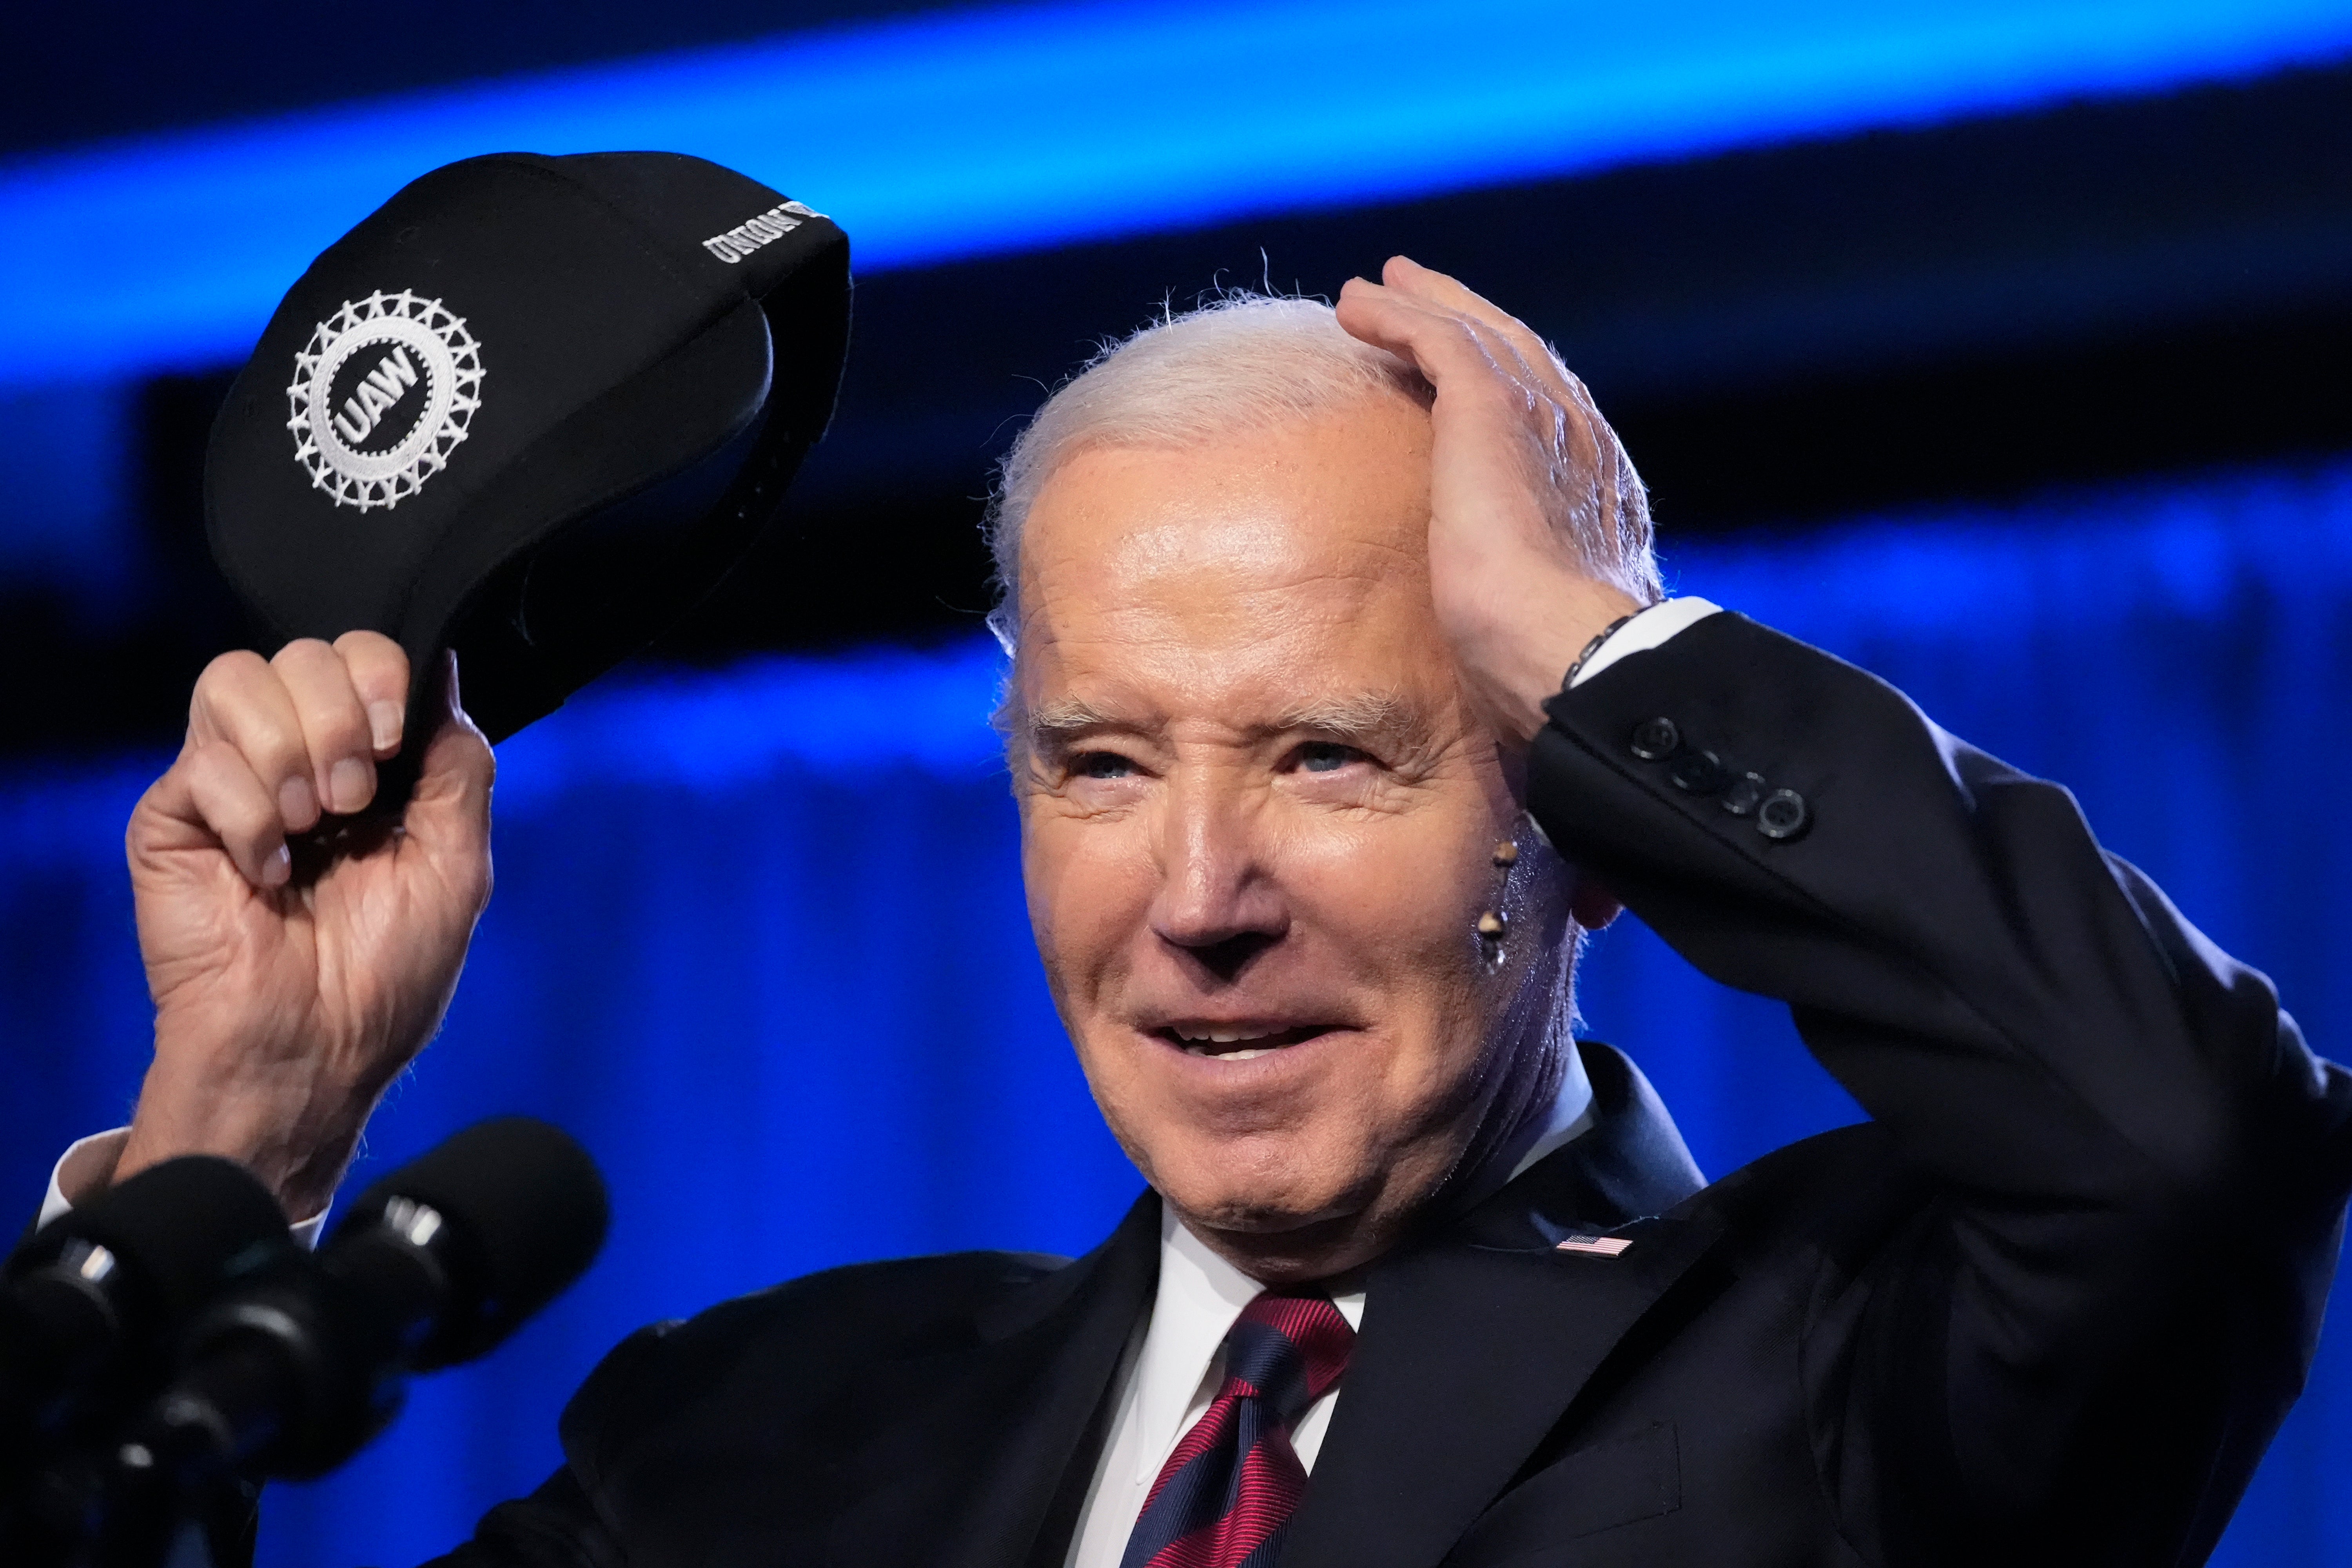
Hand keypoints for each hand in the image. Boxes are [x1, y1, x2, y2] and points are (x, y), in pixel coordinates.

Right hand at [115, 635, 494, 1217]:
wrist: (314, 1046)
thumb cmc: (386, 972)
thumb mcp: (458, 864)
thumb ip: (458, 766)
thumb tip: (448, 673)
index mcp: (366, 764)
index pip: (362, 656)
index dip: (379, 675)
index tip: (394, 742)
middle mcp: (296, 758)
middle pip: (303, 652)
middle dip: (339, 718)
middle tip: (352, 801)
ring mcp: (230, 782)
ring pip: (238, 680)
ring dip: (291, 755)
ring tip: (310, 830)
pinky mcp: (175, 816)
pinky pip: (204, 762)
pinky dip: (250, 817)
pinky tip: (267, 872)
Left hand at [1335, 257, 1655, 745]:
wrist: (1572, 654)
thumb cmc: (1554, 670)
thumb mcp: (1545, 624)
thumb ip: (1533, 605)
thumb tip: (1510, 645)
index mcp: (1596, 493)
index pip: (1550, 415)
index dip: (1507, 379)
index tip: (1466, 367)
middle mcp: (1580, 441)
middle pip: (1519, 353)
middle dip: (1468, 316)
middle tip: (1417, 291)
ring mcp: (1543, 418)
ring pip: (1477, 334)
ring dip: (1422, 305)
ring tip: (1372, 289)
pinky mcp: (1494, 408)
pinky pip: (1439, 338)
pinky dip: (1398, 316)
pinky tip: (1356, 308)